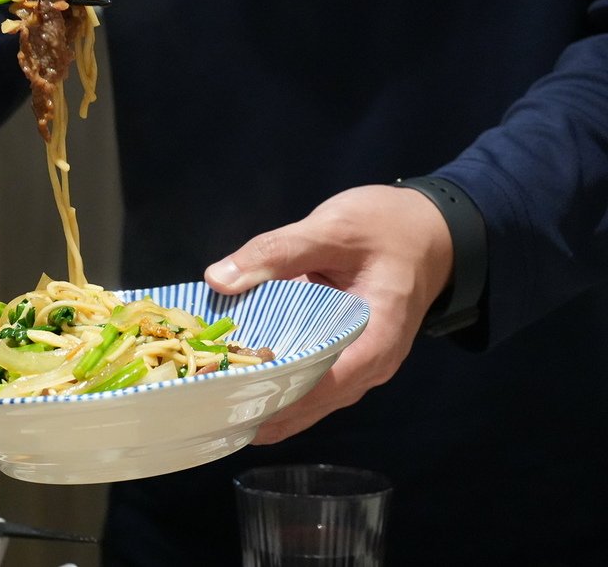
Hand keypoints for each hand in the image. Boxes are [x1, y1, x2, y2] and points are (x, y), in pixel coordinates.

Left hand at [204, 184, 453, 443]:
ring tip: (209, 399)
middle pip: (307, 403)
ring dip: (263, 397)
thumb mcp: (333, 228)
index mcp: (375, 342)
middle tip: (201, 405)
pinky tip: (236, 375)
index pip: (318, 388)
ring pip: (306, 397)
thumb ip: (277, 251)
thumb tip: (219, 279)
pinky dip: (275, 378)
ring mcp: (358, 365)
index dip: (269, 398)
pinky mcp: (344, 354)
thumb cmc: (389, 227)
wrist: (429, 228)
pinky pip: (308, 377)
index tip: (222, 400)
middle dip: (257, 404)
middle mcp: (369, 366)